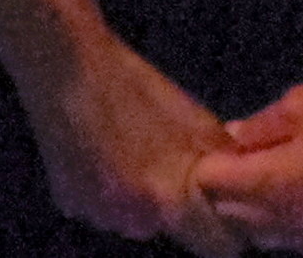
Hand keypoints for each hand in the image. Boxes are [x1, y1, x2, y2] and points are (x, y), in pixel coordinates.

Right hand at [0, 0, 242, 256]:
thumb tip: (241, 180)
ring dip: (141, 197)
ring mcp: (95, 214)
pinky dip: (107, 189)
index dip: (227, 226)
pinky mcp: (68, 201)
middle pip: (172, 229)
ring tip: (130, 150)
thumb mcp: (193, 118)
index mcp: (168, 202)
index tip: (220, 200)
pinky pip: (103, 207)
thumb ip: (221, 160)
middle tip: (169, 161)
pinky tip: (101, 150)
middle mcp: (132, 221)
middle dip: (177, 204)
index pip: (220, 246)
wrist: (61, 63)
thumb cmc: (130, 84)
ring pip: (136, 219)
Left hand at [190, 54, 302, 255]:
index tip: (219, 145)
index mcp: (279, 183)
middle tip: (242, 158)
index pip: (214, 186)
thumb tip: (233, 138)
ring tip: (276, 171)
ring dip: (262, 211)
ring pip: (272, 237)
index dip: (211, 163)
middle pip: (236, 218)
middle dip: (230, 191)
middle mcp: (300, 222)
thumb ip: (261, 127)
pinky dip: (298, 222)